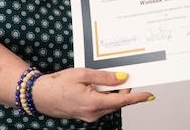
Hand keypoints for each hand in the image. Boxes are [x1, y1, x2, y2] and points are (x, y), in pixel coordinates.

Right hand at [32, 68, 153, 121]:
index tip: (149, 95)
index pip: (122, 100)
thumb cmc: (57, 84)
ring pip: (110, 104)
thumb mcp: (83, 74)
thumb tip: (122, 78)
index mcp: (93, 102)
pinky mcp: (86, 115)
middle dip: (124, 90)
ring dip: (113, 93)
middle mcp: (93, 113)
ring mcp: (89, 116)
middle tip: (126, 75)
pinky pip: (102, 106)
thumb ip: (104, 76)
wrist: (39, 95)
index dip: (137, 97)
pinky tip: (99, 86)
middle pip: (118, 102)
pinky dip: (105, 96)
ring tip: (108, 79)